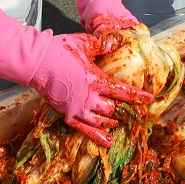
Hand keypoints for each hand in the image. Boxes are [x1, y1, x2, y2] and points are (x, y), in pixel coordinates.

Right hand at [30, 32, 153, 146]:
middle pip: (113, 109)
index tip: (148, 99)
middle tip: (134, 111)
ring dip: (113, 122)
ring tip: (121, 122)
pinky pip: (85, 130)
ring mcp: (77, 108)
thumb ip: (103, 44)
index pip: (121, 91)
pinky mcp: (67, 114)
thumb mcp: (84, 43)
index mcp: (95, 80)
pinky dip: (98, 136)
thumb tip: (118, 41)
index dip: (137, 96)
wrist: (36, 62)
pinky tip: (108, 141)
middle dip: (125, 111)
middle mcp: (88, 98)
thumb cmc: (59, 50)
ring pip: (101, 121)